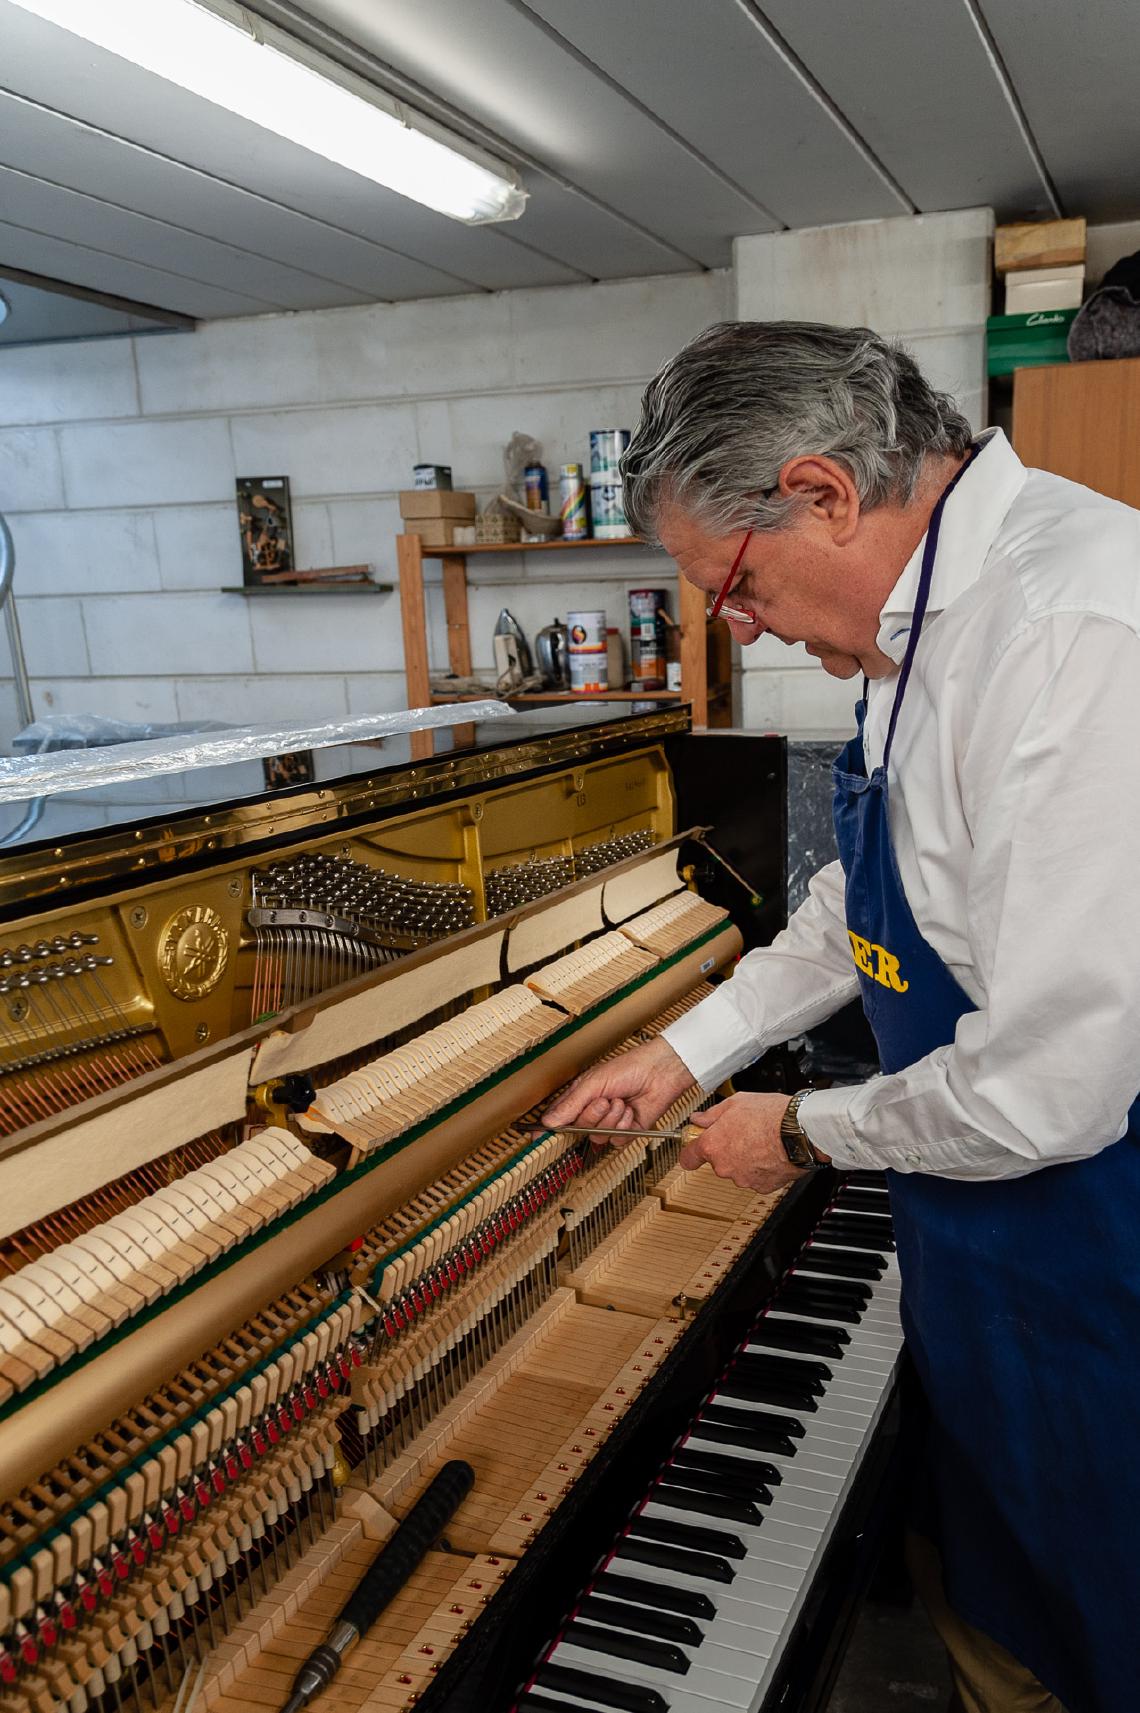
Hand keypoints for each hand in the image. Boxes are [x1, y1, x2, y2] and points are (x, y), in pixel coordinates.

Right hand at [542, 1036, 694, 1144]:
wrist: (659, 1073)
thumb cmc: (628, 1068)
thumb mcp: (594, 1083)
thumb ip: (571, 1104)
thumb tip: (549, 1122)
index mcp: (580, 1098)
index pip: (558, 1118)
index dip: (548, 1129)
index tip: (538, 1137)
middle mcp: (592, 1112)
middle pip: (578, 1129)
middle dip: (592, 1116)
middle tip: (604, 1100)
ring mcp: (609, 1123)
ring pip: (597, 1137)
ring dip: (611, 1119)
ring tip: (621, 1102)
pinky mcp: (626, 1131)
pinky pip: (617, 1140)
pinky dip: (624, 1126)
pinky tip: (630, 1111)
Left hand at [679, 1092, 819, 1191]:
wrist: (800, 1132)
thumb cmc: (770, 1115)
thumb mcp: (735, 1103)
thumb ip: (712, 1114)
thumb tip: (698, 1119)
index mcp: (713, 1145)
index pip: (688, 1158)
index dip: (691, 1152)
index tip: (693, 1149)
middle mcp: (724, 1166)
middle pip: (717, 1161)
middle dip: (727, 1149)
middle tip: (742, 1133)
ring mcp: (743, 1178)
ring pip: (737, 1169)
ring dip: (745, 1159)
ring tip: (761, 1141)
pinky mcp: (762, 1187)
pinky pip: (755, 1177)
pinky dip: (761, 1168)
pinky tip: (770, 1153)